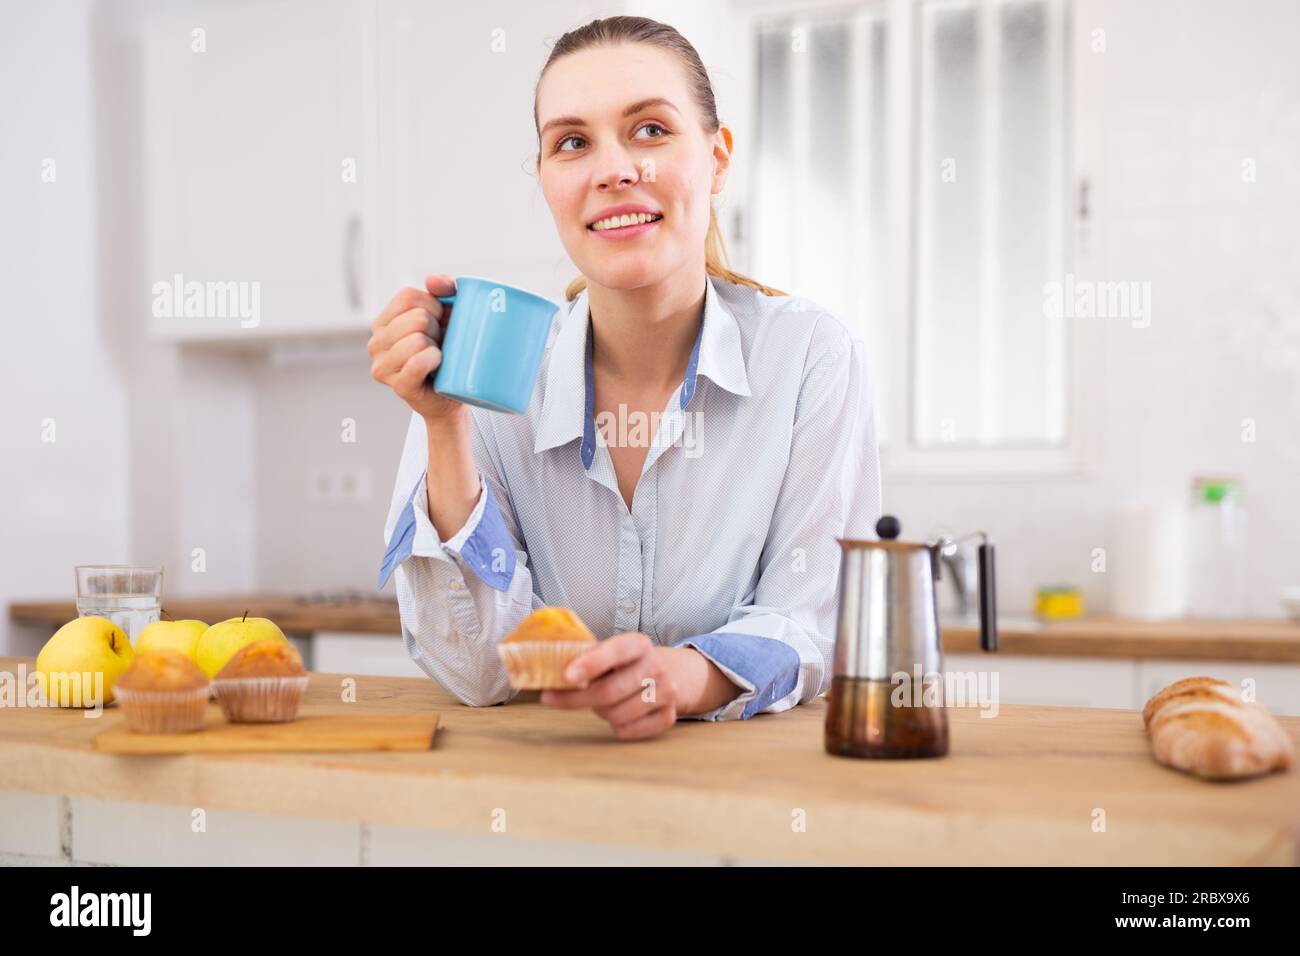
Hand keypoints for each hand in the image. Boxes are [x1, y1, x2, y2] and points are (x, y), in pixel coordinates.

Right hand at [368, 275, 466, 424]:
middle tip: (441, 344)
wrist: (455, 393)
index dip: (433, 305)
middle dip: (438, 328)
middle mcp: (376, 342)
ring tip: (439, 357)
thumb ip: (446, 287)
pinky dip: (433, 361)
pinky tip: (438, 365)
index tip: (441, 321)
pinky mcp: (398, 386)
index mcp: (383, 321)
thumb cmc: (450, 350)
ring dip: (438, 347)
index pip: (407, 296)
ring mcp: (383, 366)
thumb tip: (432, 281)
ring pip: (418, 340)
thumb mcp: (451, 312)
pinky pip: (417, 363)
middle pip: (417, 318)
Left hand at [540, 633, 682, 739]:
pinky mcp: (669, 716)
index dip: (590, 664)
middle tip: (553, 700)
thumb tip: (547, 671)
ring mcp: (667, 691)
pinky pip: (629, 731)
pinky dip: (616, 728)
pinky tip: (618, 716)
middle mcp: (657, 666)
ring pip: (617, 715)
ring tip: (601, 703)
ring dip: (600, 713)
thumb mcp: (609, 652)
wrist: (672, 674)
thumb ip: (584, 658)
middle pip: (609, 691)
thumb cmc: (626, 665)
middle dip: (576, 699)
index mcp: (638, 644)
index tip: (566, 676)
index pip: (615, 652)